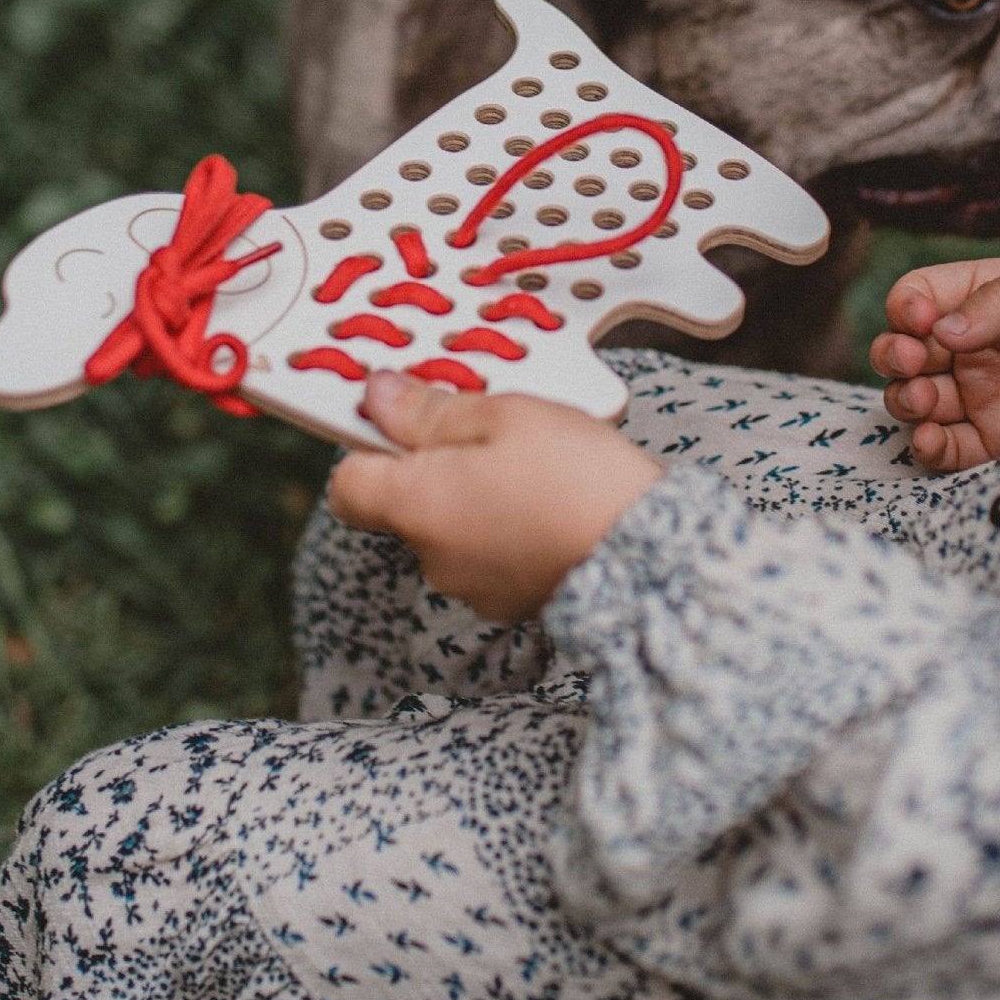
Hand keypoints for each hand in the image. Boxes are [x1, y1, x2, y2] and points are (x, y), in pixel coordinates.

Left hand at [326, 373, 660, 622]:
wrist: (651, 558)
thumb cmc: (576, 478)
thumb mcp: (504, 415)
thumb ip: (432, 409)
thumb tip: (378, 397)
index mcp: (415, 506)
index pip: (348, 483)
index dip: (368, 445)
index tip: (401, 414)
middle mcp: (431, 556)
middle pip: (404, 501)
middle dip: (437, 463)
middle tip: (491, 427)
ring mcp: (471, 586)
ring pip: (449, 526)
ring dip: (476, 495)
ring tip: (536, 466)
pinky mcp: (510, 601)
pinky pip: (488, 552)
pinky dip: (507, 527)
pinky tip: (550, 503)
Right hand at [871, 255, 999, 472]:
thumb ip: (999, 301)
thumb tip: (939, 331)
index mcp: (981, 297)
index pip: (918, 297)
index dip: (906, 308)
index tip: (921, 321)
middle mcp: (973, 346)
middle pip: (903, 349)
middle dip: (893, 354)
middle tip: (912, 360)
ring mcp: (981, 395)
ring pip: (914, 399)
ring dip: (903, 398)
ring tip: (922, 400)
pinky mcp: (996, 441)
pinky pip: (945, 448)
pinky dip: (926, 446)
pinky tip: (932, 438)